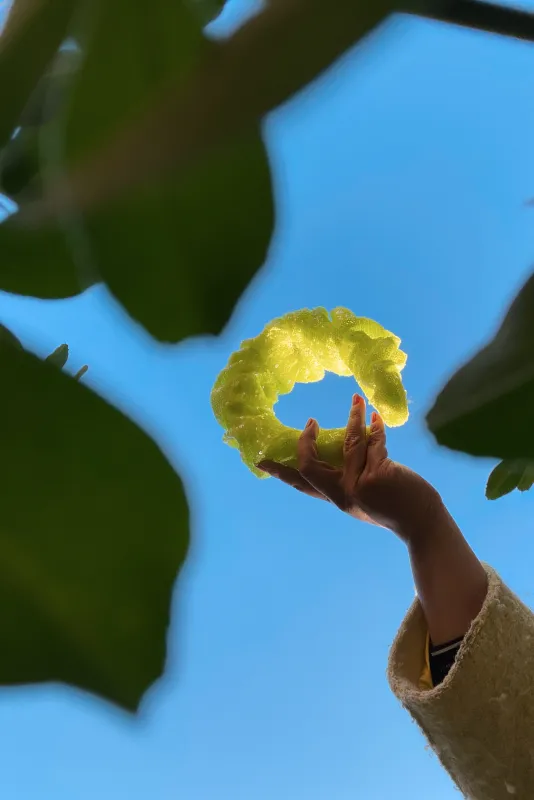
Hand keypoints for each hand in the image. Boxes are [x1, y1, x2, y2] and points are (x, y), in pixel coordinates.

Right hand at [258, 393, 441, 540]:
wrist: (422, 524)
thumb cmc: (396, 506)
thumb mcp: (364, 496)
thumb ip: (350, 477)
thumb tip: (346, 444)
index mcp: (336, 498)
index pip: (302, 485)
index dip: (280, 472)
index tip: (262, 461)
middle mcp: (342, 494)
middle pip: (309, 467)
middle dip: (306, 443)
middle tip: (310, 423)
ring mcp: (359, 486)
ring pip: (348, 444)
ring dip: (352, 418)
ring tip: (356, 400)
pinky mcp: (378, 476)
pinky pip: (373, 443)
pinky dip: (375, 427)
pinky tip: (376, 417)